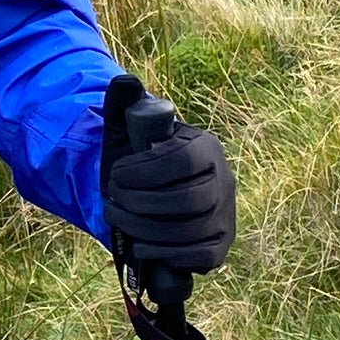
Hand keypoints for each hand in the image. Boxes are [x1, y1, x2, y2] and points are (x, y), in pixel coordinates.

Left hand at [101, 86, 234, 279]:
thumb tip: (125, 83)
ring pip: (189, 230)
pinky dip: (164, 254)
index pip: (182, 161)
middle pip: (188, 200)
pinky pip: (198, 257)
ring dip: (142, 229)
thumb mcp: (129, 131)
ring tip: (117, 218)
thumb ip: (125, 104)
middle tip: (112, 199)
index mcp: (206, 147)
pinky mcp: (220, 246)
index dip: (143, 172)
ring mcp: (226, 215)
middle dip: (140, 203)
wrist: (149, 195)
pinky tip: (141, 245)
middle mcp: (225, 180)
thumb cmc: (137, 161)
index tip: (115, 174)